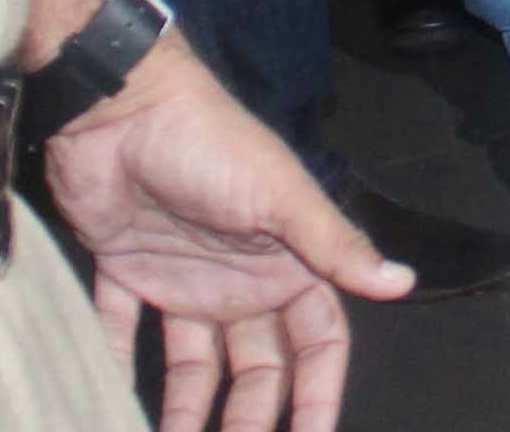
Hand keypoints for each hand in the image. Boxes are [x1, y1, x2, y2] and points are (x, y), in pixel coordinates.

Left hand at [41, 36, 413, 431]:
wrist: (121, 108)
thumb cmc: (210, 146)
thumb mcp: (279, 195)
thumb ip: (333, 244)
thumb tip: (402, 282)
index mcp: (285, 259)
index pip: (316, 338)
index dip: (317, 391)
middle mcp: (239, 276)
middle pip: (256, 366)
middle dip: (251, 417)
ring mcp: (183, 277)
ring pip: (193, 367)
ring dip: (187, 413)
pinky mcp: (126, 272)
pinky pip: (119, 335)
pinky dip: (115, 372)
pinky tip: (107, 411)